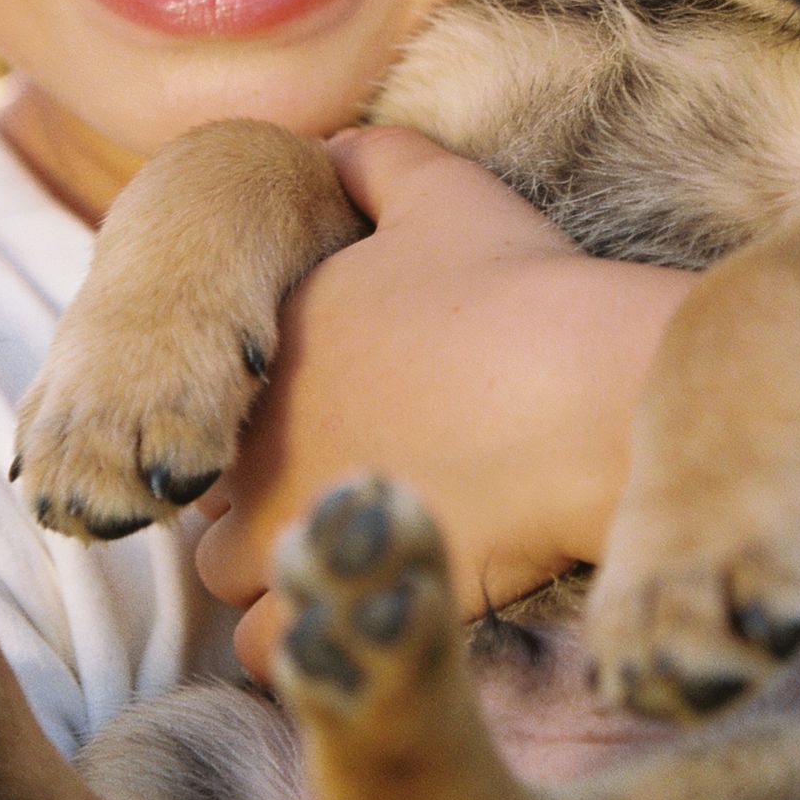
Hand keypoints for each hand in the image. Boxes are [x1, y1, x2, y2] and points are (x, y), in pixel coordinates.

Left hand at [195, 127, 688, 676]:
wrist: (586, 394)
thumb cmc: (521, 290)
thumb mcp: (445, 191)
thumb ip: (376, 161)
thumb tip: (331, 148)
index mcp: (267, 344)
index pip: (219, 396)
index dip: (270, 413)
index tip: (335, 418)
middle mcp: (253, 439)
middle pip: (213, 490)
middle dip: (259, 497)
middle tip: (345, 491)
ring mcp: (286, 527)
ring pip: (226, 575)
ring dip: (275, 571)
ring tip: (355, 558)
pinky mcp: (334, 597)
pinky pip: (270, 650)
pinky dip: (306, 640)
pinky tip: (368, 605)